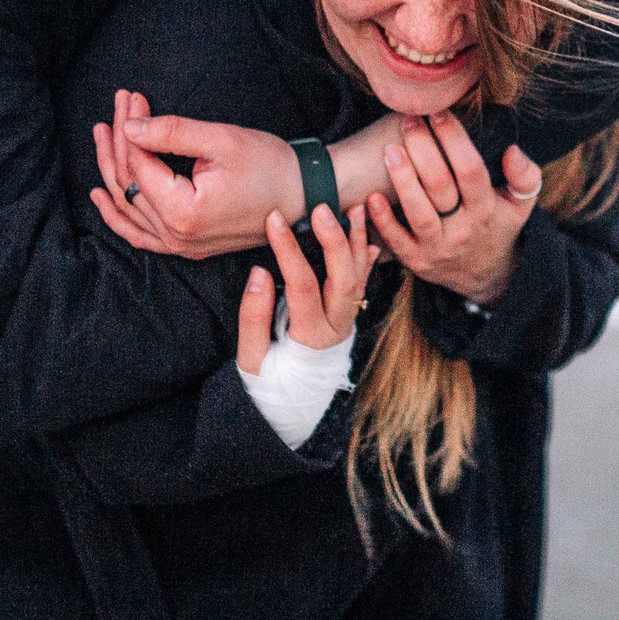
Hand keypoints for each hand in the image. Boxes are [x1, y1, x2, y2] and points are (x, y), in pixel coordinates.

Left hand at [91, 90, 305, 259]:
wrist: (303, 197)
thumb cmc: (270, 167)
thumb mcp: (221, 140)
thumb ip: (171, 133)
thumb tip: (129, 126)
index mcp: (183, 212)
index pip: (138, 164)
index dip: (130, 126)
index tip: (131, 96)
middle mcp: (177, 236)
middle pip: (129, 183)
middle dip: (119, 140)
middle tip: (119, 104)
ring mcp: (181, 246)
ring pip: (129, 207)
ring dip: (111, 170)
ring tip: (102, 135)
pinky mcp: (187, 246)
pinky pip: (141, 234)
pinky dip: (119, 215)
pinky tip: (101, 195)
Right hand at [238, 201, 376, 372]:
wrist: (290, 411)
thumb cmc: (266, 384)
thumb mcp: (251, 359)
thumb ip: (254, 317)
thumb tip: (260, 273)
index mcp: (310, 338)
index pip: (302, 285)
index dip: (289, 250)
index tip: (274, 220)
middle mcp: (336, 329)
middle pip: (342, 278)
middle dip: (334, 240)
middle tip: (322, 209)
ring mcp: (346, 324)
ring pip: (358, 278)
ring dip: (357, 242)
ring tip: (356, 208)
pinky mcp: (346, 321)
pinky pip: (361, 287)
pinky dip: (366, 262)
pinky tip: (367, 240)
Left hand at [367, 113, 541, 304]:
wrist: (484, 277)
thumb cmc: (497, 226)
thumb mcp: (521, 205)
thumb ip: (525, 176)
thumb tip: (513, 150)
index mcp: (487, 210)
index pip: (471, 170)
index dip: (454, 140)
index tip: (439, 113)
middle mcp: (463, 230)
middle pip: (441, 187)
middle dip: (423, 150)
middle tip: (409, 122)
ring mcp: (438, 247)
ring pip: (419, 214)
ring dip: (403, 181)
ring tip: (390, 151)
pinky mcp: (416, 260)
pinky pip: (397, 242)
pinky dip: (382, 220)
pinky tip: (370, 197)